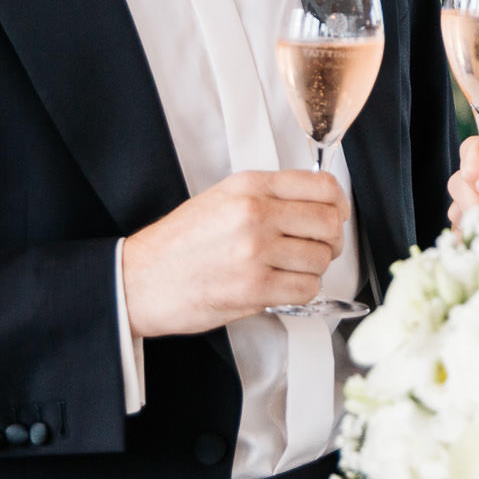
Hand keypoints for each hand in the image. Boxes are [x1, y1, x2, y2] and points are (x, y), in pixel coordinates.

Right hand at [122, 169, 349, 336]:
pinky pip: (306, 289)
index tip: (336, 214)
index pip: (322, 187)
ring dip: (313, 269)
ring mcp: (256, 252)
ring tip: (290, 269)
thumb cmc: (178, 243)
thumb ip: (267, 196)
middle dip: (330, 240)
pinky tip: (281, 286)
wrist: (140, 279)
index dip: (338, 204)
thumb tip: (315, 203)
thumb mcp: (222, 198)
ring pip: (320, 259)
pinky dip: (301, 291)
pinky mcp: (254, 289)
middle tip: (317, 248)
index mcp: (249, 187)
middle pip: (328, 224)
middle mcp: (255, 214)